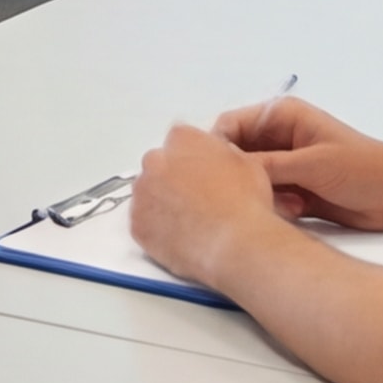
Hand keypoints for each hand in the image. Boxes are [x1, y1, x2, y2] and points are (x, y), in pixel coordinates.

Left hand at [126, 113, 291, 288]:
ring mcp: (142, 192)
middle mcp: (155, 160)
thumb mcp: (246, 162)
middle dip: (172, 177)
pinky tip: (179, 237)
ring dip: (161, 201)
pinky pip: (142, 222)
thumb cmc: (245, 202)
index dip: (192, 157)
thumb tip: (215, 158)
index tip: (201, 172)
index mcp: (183, 139)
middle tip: (195, 199)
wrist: (234, 244)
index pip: (180, 138)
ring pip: (147, 192)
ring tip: (188, 221)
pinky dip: (155, 228)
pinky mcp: (136, 223)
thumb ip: (222, 152)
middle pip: (158, 163)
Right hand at [223, 94, 382, 235]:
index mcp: (281, 116)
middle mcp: (278, 138)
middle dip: (242, 177)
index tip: (221, 175)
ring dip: (262, 194)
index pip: (230, 126)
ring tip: (290, 204)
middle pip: (236, 156)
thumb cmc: (363, 169)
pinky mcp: (292, 189)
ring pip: (250, 180)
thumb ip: (266, 164)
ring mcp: (284, 165)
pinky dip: (276, 206)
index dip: (219, 149)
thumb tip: (225, 167)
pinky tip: (298, 210)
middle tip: (261, 193)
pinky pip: (266, 197)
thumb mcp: (311, 164)